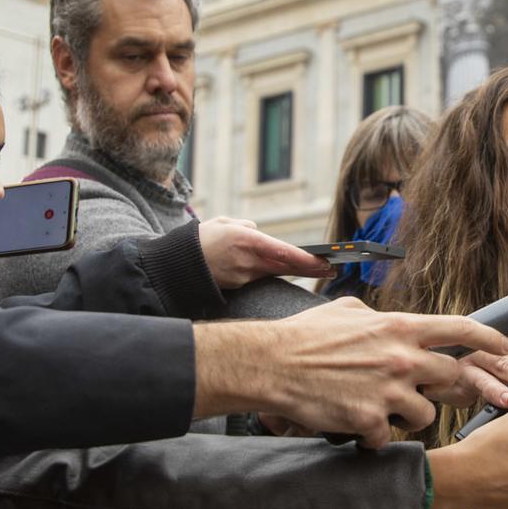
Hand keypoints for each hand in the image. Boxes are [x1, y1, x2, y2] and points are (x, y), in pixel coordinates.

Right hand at [193, 299, 507, 448]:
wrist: (271, 364)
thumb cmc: (305, 335)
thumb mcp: (347, 310)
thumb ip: (376, 316)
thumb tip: (384, 317)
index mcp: (400, 327)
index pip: (462, 330)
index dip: (490, 340)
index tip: (505, 349)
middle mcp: (402, 357)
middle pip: (452, 378)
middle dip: (447, 388)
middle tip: (430, 392)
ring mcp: (389, 391)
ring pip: (426, 414)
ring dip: (410, 416)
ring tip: (382, 410)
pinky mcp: (370, 420)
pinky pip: (388, 437)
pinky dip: (375, 437)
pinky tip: (356, 427)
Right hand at [198, 217, 331, 288]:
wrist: (176, 264)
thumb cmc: (201, 239)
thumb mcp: (224, 222)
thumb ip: (246, 226)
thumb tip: (259, 231)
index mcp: (246, 240)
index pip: (283, 252)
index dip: (305, 260)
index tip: (324, 262)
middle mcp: (247, 260)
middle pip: (285, 267)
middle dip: (310, 269)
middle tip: (331, 270)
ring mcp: (242, 276)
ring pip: (273, 272)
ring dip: (292, 270)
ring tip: (316, 268)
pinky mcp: (237, 286)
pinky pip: (258, 277)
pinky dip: (268, 272)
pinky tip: (281, 270)